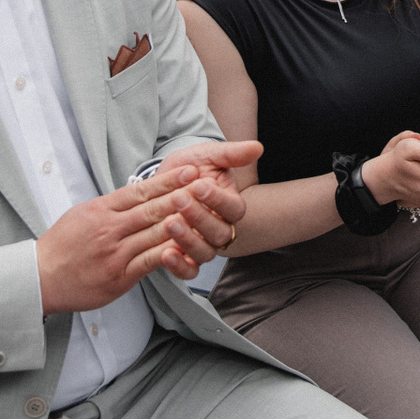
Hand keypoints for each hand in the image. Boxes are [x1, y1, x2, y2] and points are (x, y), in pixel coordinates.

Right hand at [36, 165, 242, 313]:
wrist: (40, 277)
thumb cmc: (62, 245)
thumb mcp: (83, 214)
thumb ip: (112, 205)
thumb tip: (139, 193)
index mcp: (101, 210)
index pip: (139, 190)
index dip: (167, 180)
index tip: (190, 170)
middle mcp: (110, 228)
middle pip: (152, 209)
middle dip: (182, 196)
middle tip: (208, 184)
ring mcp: (115, 253)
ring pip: (155, 233)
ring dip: (183, 222)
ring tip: (206, 212)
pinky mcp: (120, 276)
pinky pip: (150, 262)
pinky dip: (171, 253)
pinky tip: (190, 246)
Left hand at [155, 139, 263, 261]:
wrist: (161, 182)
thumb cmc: (188, 168)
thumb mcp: (208, 156)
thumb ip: (232, 154)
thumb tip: (258, 148)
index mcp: (230, 205)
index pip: (234, 209)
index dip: (218, 200)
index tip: (199, 184)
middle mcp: (219, 228)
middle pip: (220, 234)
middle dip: (199, 218)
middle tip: (178, 199)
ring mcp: (202, 244)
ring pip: (205, 253)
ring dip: (188, 241)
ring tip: (168, 222)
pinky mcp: (184, 257)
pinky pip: (188, 270)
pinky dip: (179, 267)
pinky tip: (166, 254)